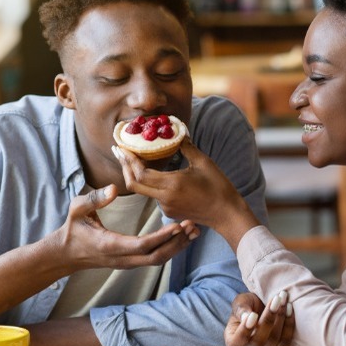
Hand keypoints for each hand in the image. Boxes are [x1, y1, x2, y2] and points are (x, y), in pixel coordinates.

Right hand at [55, 184, 198, 270]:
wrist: (66, 254)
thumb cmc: (72, 229)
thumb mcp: (77, 209)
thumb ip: (94, 199)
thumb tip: (114, 188)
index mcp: (110, 245)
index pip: (142, 245)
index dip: (162, 237)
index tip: (177, 225)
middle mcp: (123, 259)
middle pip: (156, 256)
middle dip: (176, 243)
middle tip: (192, 226)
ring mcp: (127, 263)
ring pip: (158, 259)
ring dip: (177, 247)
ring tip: (193, 231)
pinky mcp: (131, 261)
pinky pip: (154, 257)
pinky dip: (170, 248)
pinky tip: (181, 236)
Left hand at [112, 140, 258, 245]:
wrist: (226, 214)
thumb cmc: (218, 187)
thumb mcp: (203, 162)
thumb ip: (186, 146)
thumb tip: (177, 132)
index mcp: (171, 185)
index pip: (140, 174)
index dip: (129, 160)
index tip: (122, 147)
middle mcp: (164, 198)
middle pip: (134, 185)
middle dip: (124, 167)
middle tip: (119, 151)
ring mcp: (165, 207)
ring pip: (142, 190)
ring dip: (135, 174)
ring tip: (132, 157)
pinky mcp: (169, 211)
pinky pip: (153, 195)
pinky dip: (148, 182)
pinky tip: (150, 171)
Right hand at [224, 291, 293, 345]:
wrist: (261, 310)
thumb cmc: (247, 306)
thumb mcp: (240, 303)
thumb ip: (241, 308)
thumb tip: (246, 317)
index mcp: (233, 343)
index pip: (236, 344)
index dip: (245, 331)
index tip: (253, 314)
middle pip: (259, 342)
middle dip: (269, 318)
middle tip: (276, 299)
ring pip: (275, 340)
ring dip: (282, 318)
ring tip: (284, 299)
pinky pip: (286, 342)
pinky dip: (289, 324)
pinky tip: (290, 309)